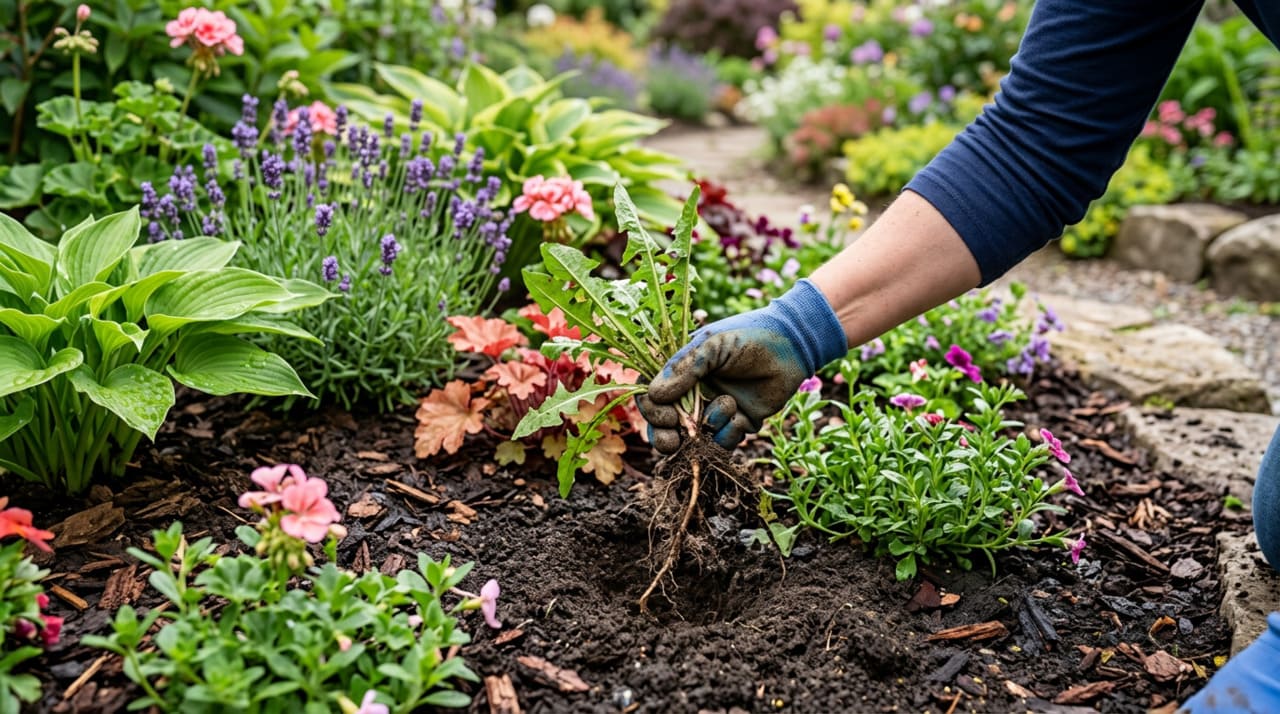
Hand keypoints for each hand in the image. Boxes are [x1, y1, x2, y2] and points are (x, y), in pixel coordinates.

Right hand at [638, 279, 847, 453]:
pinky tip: (740, 414)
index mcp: (682, 374)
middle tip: (675, 440)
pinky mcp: (739, 424)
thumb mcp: (711, 345)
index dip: (653, 413)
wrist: (791, 345)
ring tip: (728, 405)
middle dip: (666, 438)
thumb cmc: (747, 336)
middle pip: (666, 428)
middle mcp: (694, 394)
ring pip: (695, 439)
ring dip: (708, 428)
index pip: (653, 400)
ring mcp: (716, 411)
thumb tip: (654, 396)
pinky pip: (723, 442)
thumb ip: (683, 368)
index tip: (666, 417)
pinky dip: (729, 434)